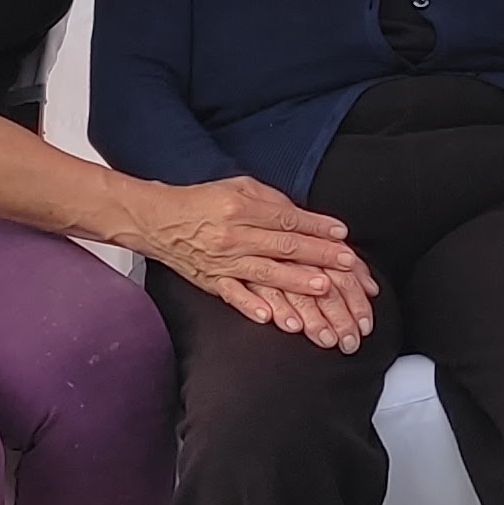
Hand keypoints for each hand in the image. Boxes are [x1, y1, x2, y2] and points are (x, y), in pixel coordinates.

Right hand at [134, 176, 370, 341]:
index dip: (316, 226)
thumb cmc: (203, 202)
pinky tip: (271, 316)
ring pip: (264, 273)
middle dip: (317, 254)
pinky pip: (233, 295)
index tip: (341, 233)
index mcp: (241, 208)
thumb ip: (271, 202)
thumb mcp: (239, 187)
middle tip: (345, 262)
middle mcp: (233, 236)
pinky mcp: (211, 282)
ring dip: (295, 282)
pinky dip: (251, 305)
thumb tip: (304, 217)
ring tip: (321, 287)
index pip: (286, 219)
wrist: (158, 221)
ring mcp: (222, 262)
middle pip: (282, 246)